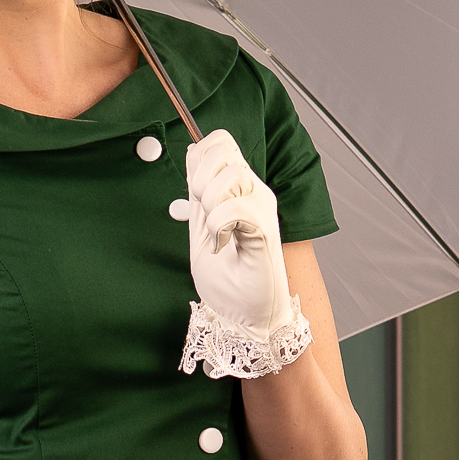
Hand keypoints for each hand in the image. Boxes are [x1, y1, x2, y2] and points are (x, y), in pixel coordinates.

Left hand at [182, 128, 293, 339]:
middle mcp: (254, 193)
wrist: (243, 316)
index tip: (196, 193)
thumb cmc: (229, 280)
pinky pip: (236, 208)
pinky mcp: (265, 230)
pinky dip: (220, 226)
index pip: (220, 142)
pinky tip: (223, 243)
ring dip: (212, 205)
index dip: (200, 158)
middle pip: (223, 150)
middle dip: (201, 180)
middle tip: (205, 214)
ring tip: (217, 232)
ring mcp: (262, 209)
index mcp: (239, 190)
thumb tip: (193, 151)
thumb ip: (198, 192)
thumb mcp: (201, 227)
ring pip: (231, 175)